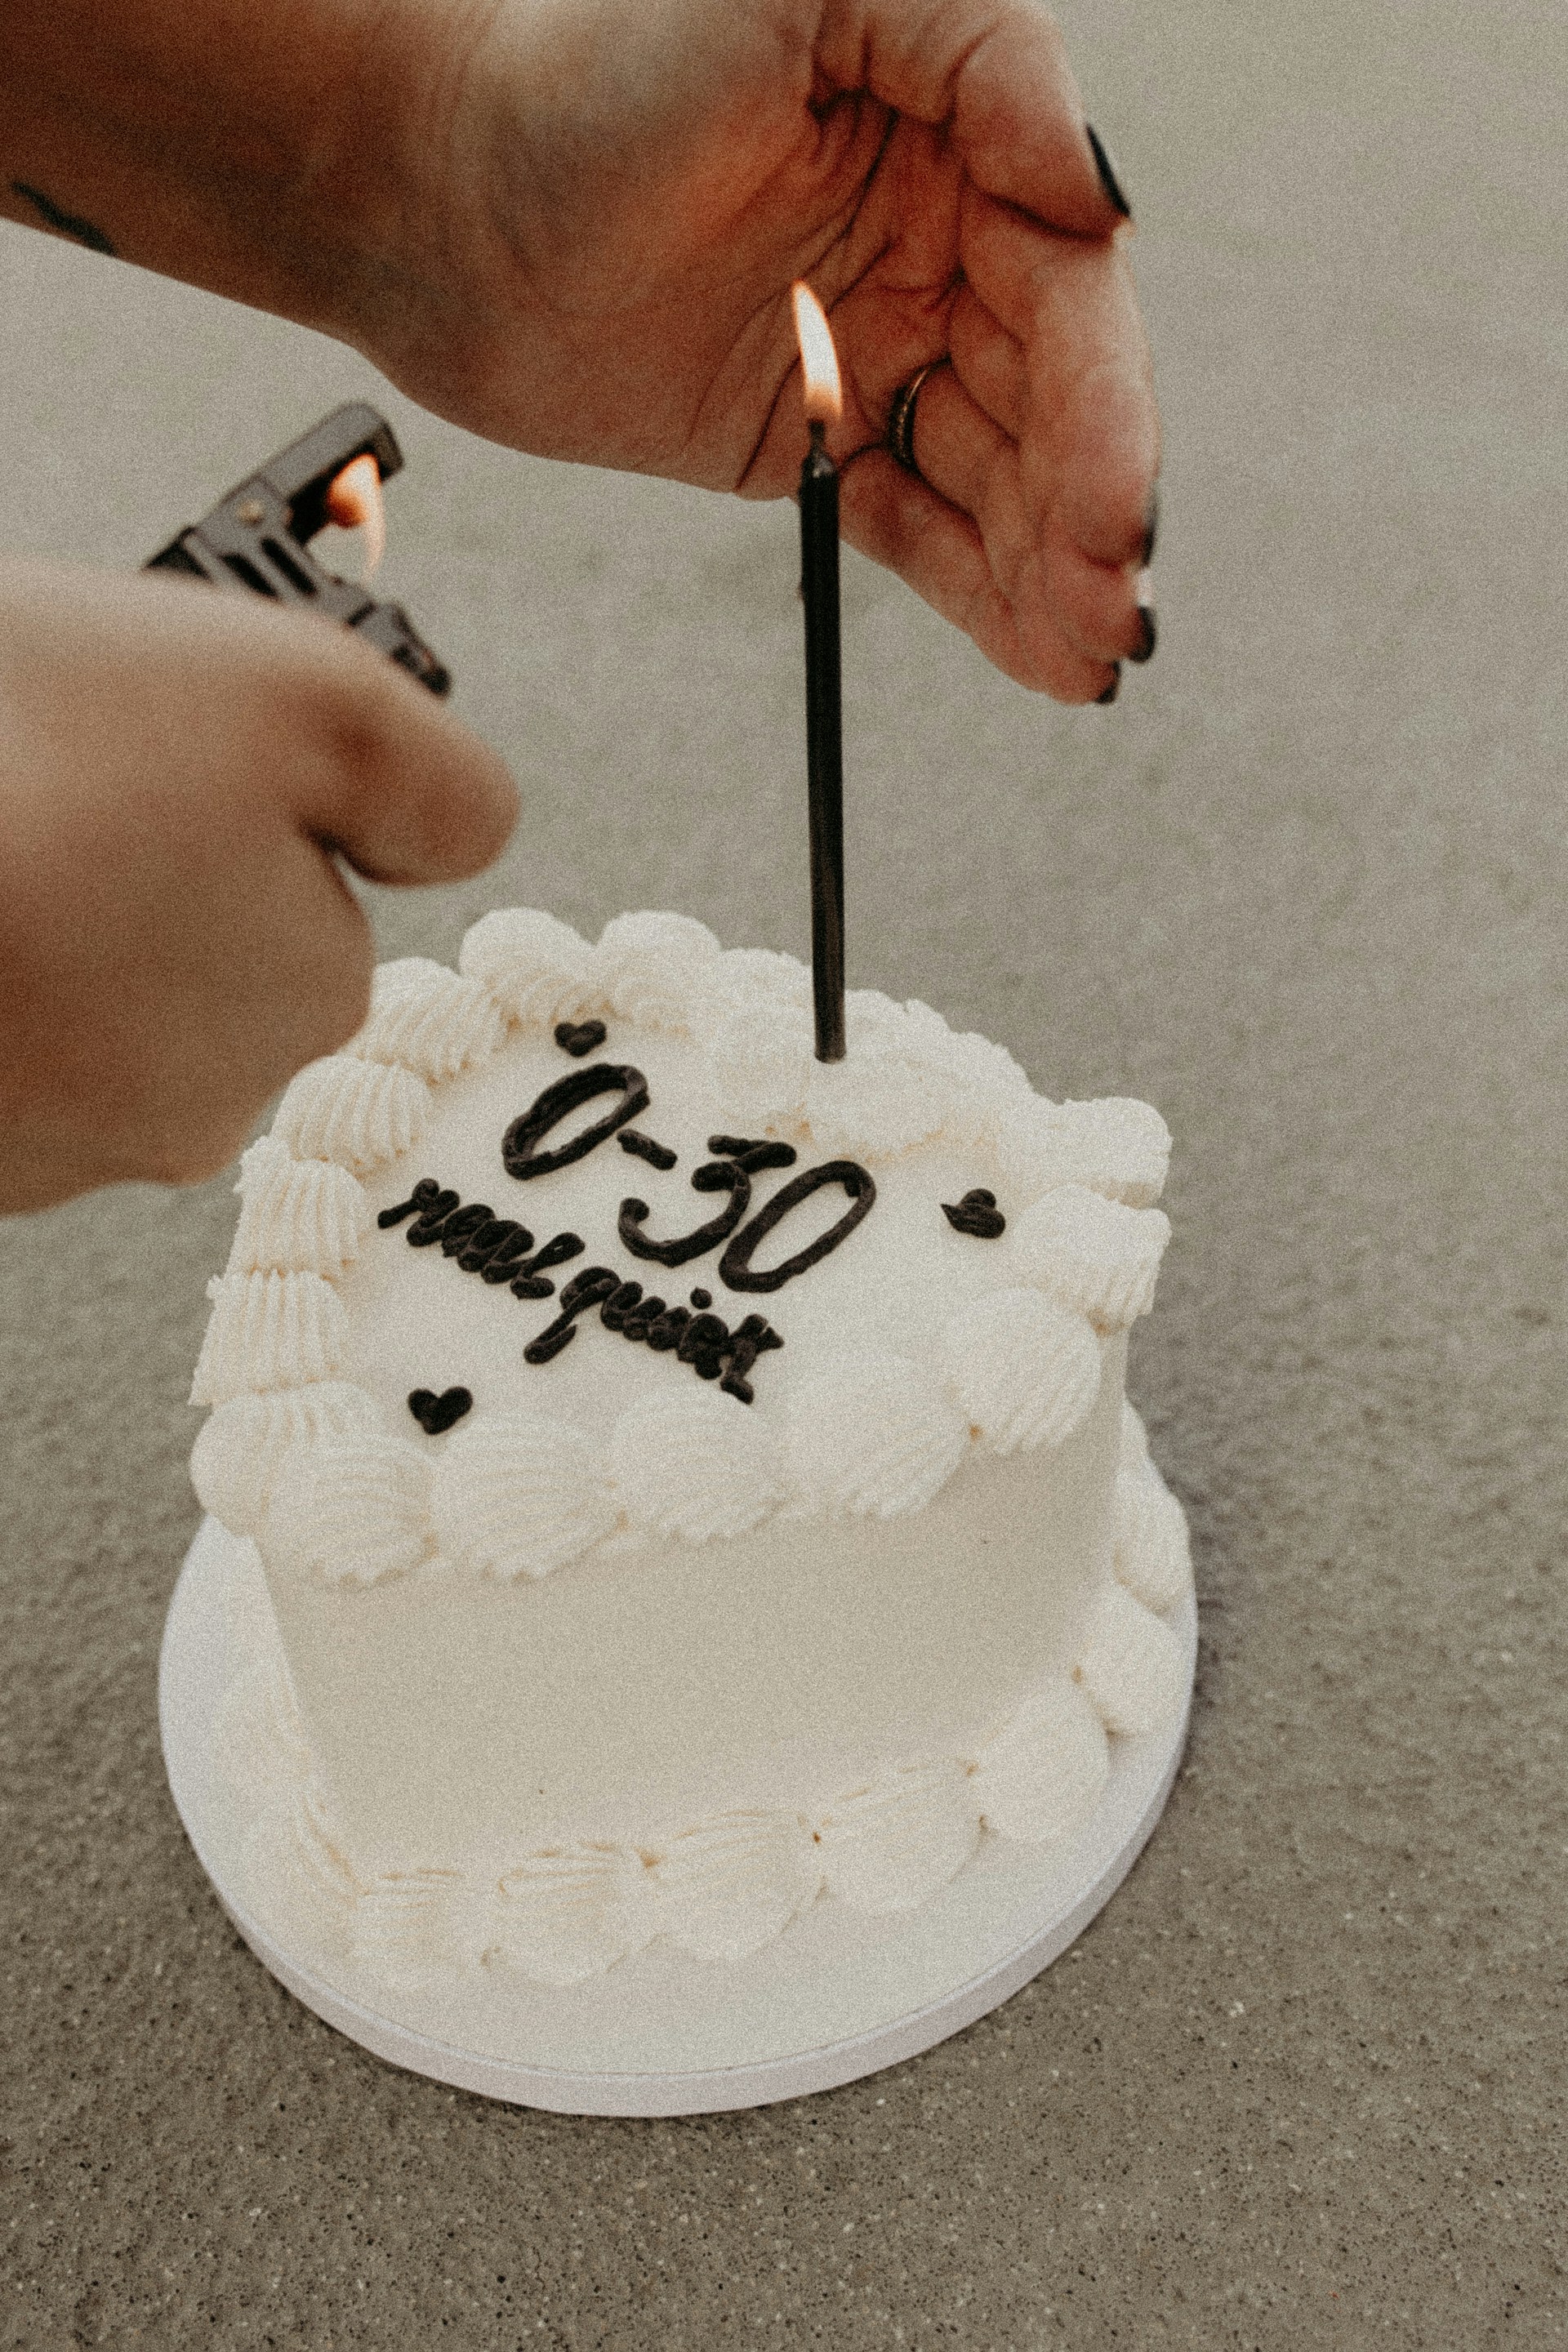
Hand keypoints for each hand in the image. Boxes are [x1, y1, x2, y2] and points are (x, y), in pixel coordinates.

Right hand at [0, 563, 515, 1211]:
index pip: (303, 891)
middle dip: (133, 875)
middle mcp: (200, 1109)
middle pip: (186, 959)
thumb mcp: (306, 697)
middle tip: (47, 787)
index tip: (158, 762)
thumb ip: (432, 784)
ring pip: (78, 1007)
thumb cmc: (36, 751)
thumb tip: (464, 844)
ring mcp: (57, 1145)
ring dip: (42, 927)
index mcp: (308, 998)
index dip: (235, 804)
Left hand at [401, 0, 1157, 698]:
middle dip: (1092, 505)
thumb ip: (981, 51)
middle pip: (1051, 395)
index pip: (1066, 284)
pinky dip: (980, 591)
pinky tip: (1042, 656)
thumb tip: (1097, 196)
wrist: (428, 186)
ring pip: (998, 476)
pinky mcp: (810, 443)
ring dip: (1053, 570)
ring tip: (1093, 657)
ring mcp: (872, 352)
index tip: (1116, 499)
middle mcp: (931, 247)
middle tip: (1117, 605)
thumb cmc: (587, 50)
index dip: (1105, 400)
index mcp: (955, 137)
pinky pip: (920, 526)